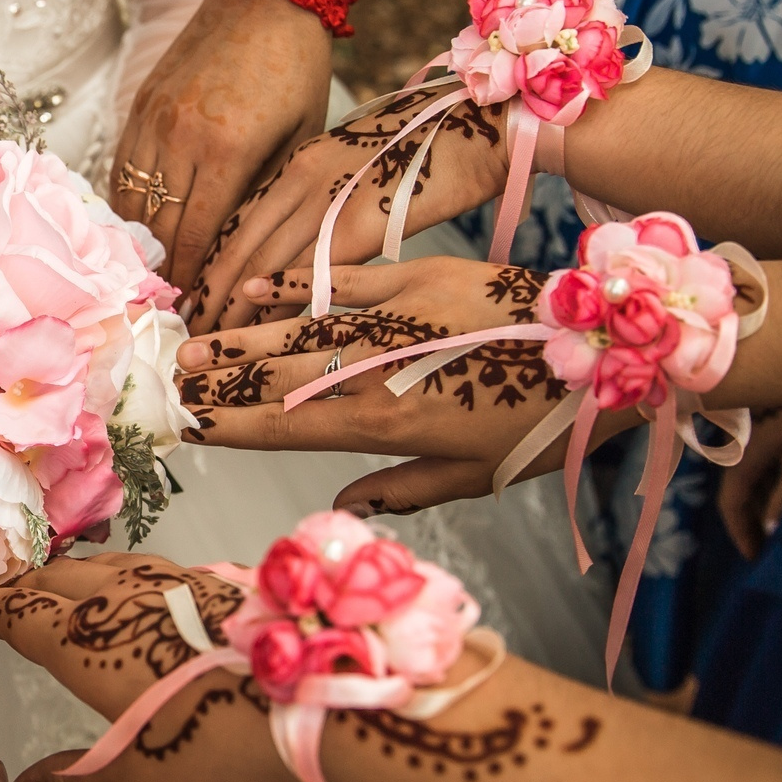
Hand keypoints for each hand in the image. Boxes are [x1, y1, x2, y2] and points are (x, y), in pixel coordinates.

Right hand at [0, 558, 288, 781]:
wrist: (317, 704)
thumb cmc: (220, 746)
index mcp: (86, 645)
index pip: (20, 615)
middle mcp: (119, 602)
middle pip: (55, 580)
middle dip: (23, 587)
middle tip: (4, 595)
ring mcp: (168, 584)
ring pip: (102, 565)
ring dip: (71, 573)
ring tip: (59, 583)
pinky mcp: (212, 582)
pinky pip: (147, 566)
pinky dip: (120, 572)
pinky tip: (133, 586)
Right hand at [111, 0, 333, 290]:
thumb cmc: (296, 66)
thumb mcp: (301, 136)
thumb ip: (269, 191)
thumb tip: (246, 252)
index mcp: (229, 148)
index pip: (199, 235)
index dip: (193, 280)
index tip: (193, 311)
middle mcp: (182, 136)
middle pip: (160, 227)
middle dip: (164, 273)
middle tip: (168, 307)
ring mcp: (154, 119)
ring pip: (133, 201)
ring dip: (139, 244)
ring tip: (148, 277)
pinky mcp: (140, 105)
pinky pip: (121, 169)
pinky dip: (126, 204)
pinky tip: (135, 229)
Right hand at [172, 257, 625, 514]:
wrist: (608, 356)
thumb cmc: (543, 424)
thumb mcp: (475, 476)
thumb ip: (401, 490)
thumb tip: (343, 503)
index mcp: (393, 426)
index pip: (294, 428)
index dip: (239, 428)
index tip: (193, 428)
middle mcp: (384, 371)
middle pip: (284, 377)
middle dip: (224, 382)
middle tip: (172, 384)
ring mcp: (399, 319)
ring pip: (303, 330)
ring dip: (244, 338)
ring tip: (196, 346)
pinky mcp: (421, 278)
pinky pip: (345, 281)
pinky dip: (298, 286)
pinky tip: (255, 291)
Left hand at [184, 86, 507, 332]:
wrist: (483, 120)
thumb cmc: (430, 144)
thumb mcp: (356, 162)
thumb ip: (322, 194)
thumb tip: (300, 237)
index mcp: (299, 161)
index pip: (237, 219)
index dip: (211, 264)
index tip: (193, 299)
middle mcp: (303, 179)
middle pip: (239, 246)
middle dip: (212, 294)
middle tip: (191, 335)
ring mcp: (330, 200)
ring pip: (264, 265)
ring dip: (236, 311)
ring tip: (215, 347)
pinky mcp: (362, 226)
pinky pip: (308, 277)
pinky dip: (284, 311)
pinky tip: (266, 339)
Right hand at [718, 403, 781, 559]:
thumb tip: (772, 527)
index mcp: (745, 457)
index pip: (732, 504)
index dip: (740, 533)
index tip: (754, 559)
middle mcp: (740, 448)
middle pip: (739, 492)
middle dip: (750, 521)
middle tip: (768, 546)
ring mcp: (751, 436)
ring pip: (748, 476)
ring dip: (760, 502)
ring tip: (780, 524)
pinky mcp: (764, 425)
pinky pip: (759, 461)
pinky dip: (768, 482)